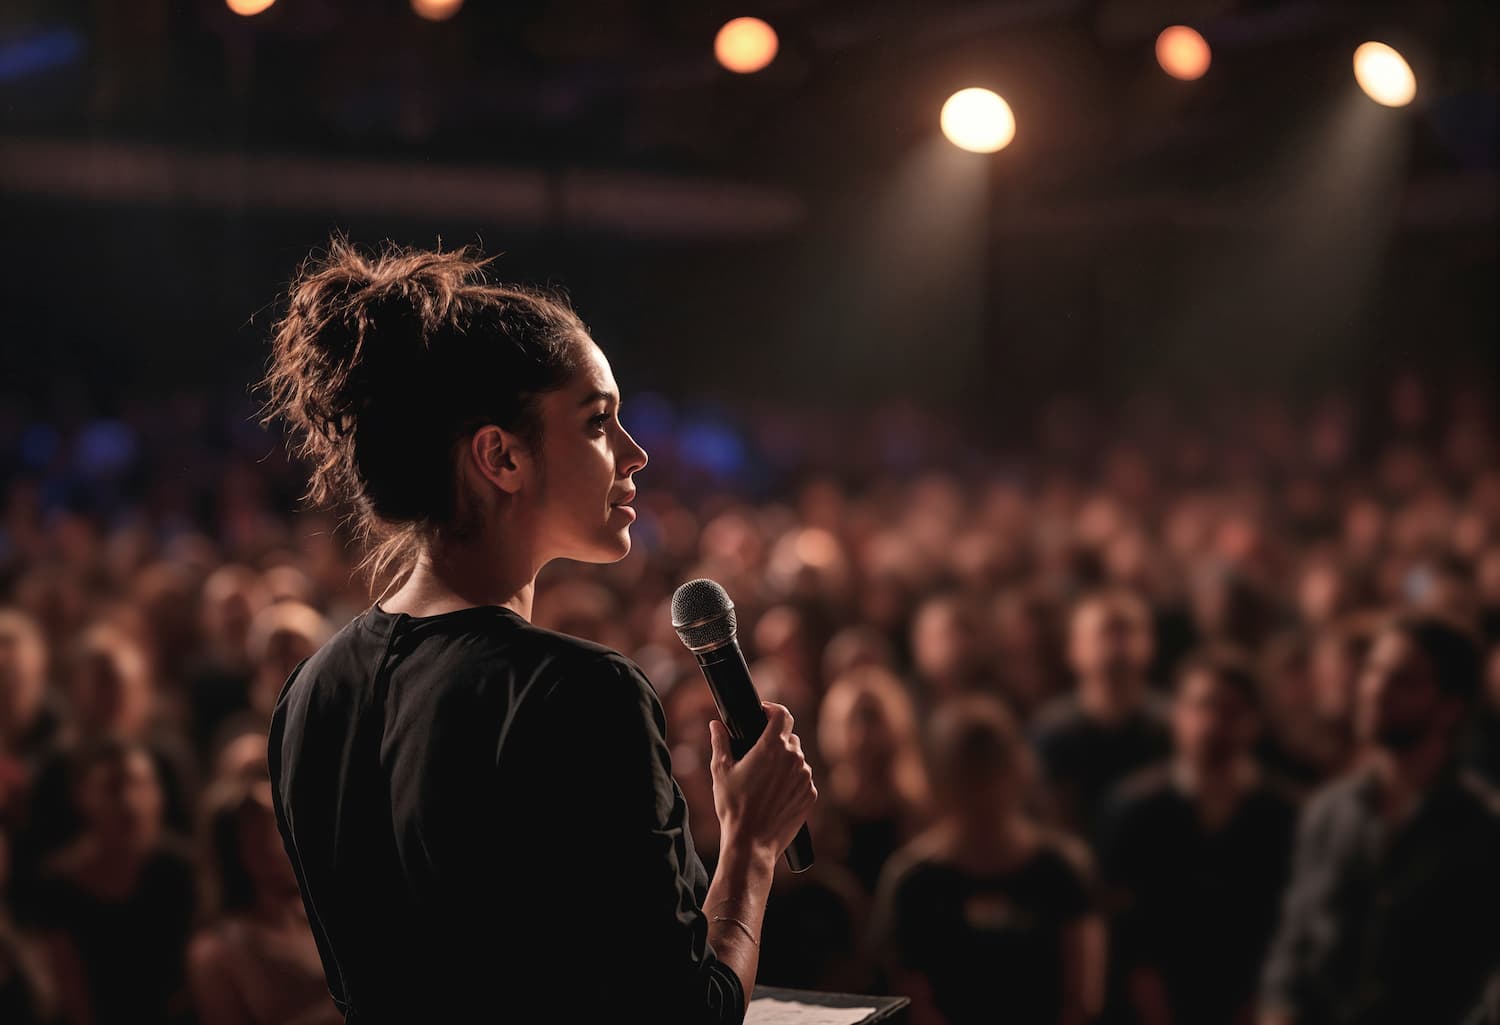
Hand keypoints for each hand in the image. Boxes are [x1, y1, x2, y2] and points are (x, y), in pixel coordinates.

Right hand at [709, 702, 816, 858]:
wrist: (751, 843)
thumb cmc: (733, 807)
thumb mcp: (721, 771)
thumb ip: (720, 742)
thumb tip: (715, 725)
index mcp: (772, 747)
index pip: (782, 714)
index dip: (772, 710)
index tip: (763, 714)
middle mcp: (794, 759)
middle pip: (789, 737)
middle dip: (775, 740)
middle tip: (758, 754)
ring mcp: (805, 777)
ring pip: (797, 759)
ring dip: (784, 762)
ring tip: (764, 779)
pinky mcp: (810, 795)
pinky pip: (802, 779)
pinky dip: (791, 781)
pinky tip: (774, 794)